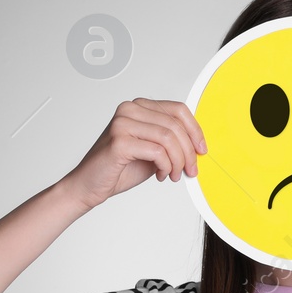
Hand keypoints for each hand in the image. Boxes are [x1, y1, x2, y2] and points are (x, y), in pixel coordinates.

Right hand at [61, 98, 205, 209]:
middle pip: (175, 125)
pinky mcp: (119, 141)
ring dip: (178, 161)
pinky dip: (166, 166)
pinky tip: (161, 175)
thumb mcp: (153, 151)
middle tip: (190, 170)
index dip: (195, 130)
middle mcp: (129, 110)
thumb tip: (198, 145)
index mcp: (138, 107)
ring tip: (174, 174)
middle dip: (188, 151)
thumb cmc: (119, 168)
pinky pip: (158, 151)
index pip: (177, 110)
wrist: (89, 185)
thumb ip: (171, 142)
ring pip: (169, 138)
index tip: (202, 150)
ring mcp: (122, 123)